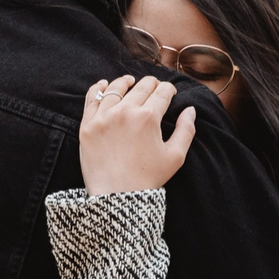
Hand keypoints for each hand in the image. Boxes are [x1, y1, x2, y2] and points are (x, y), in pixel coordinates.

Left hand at [79, 75, 196, 193]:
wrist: (116, 197)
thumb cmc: (148, 178)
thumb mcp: (175, 156)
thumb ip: (186, 130)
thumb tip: (190, 110)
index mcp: (149, 117)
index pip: (162, 93)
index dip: (169, 90)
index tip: (170, 93)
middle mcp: (125, 111)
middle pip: (141, 87)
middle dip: (152, 84)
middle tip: (155, 86)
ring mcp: (104, 117)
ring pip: (116, 88)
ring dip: (126, 82)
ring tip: (130, 82)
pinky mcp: (88, 125)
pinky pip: (92, 98)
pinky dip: (99, 88)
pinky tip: (104, 85)